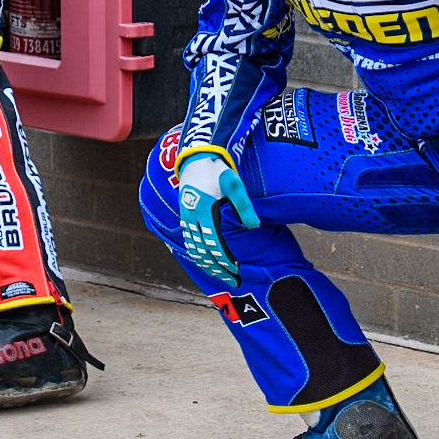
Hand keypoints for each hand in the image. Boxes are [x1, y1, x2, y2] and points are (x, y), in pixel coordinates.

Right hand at [177, 153, 258, 287]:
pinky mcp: (184, 215)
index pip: (215, 244)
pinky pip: (189, 240)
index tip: (236, 271)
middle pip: (204, 251)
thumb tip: (254, 227)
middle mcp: (192, 217)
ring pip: (194, 248)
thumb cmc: (218, 170)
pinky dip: (197, 254)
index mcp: (205, 211)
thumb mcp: (234, 185)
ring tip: (219, 275)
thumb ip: (244, 206)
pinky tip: (205, 260)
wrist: (196, 157)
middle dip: (217, 268)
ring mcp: (186, 217)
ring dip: (206, 264)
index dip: (225, 260)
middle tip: (232, 281)